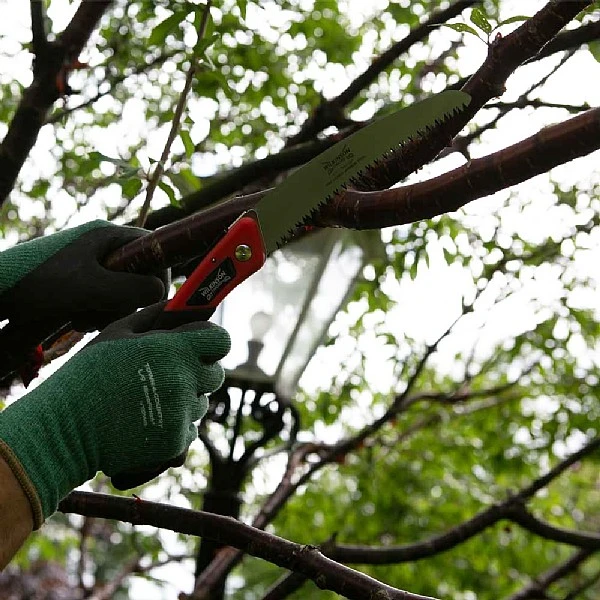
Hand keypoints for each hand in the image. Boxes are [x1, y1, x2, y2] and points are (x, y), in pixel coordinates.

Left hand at [0, 220, 166, 333]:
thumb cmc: (39, 284)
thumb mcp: (90, 287)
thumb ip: (131, 288)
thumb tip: (160, 291)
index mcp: (108, 234)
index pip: (154, 246)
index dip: (160, 272)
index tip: (152, 297)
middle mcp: (102, 245)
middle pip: (139, 273)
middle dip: (126, 299)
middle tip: (105, 313)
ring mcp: (90, 263)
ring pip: (121, 289)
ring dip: (108, 310)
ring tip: (82, 318)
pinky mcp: (79, 280)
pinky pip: (103, 296)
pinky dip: (95, 312)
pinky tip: (76, 318)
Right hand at [0, 304, 229, 527]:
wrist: (65, 428)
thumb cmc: (89, 373)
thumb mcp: (117, 332)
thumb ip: (154, 315)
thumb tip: (178, 303)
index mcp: (174, 350)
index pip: (221, 340)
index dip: (211, 340)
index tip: (197, 344)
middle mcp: (184, 381)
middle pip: (215, 374)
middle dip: (197, 370)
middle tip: (167, 373)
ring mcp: (181, 414)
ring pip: (200, 403)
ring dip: (184, 399)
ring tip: (149, 399)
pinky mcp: (175, 442)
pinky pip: (189, 429)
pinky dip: (174, 426)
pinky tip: (147, 421)